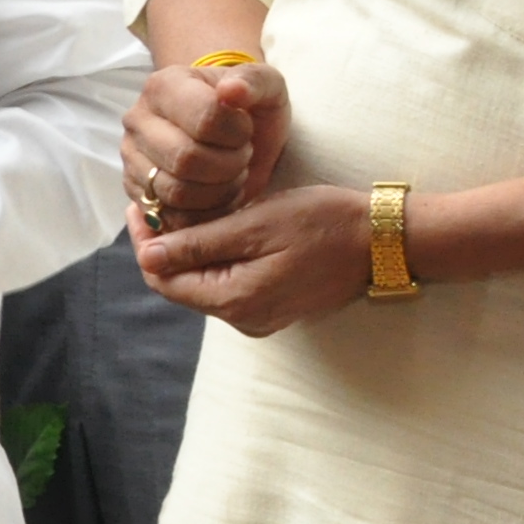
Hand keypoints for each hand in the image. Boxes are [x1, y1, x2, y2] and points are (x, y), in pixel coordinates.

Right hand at [124, 61, 287, 233]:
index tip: (246, 130)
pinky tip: (219, 195)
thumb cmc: (247, 106)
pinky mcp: (137, 191)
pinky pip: (170, 218)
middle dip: (229, 165)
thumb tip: (232, 90)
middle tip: (241, 156)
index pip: (204, 119)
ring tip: (230, 174)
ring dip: (218, 191)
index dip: (237, 133)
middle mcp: (137, 121)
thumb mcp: (265, 85)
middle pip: (186, 159)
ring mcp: (132, 158)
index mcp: (164, 86)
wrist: (228, 128)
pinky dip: (205, 215)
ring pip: (175, 193)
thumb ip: (253, 81)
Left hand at [135, 181, 371, 333]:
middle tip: (156, 203)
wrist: (386, 240)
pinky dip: (215, 258)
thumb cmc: (324, 224)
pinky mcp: (275, 306)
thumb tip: (148, 256)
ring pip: (204, 283)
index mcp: (235, 302)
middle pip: (182, 284)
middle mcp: (244, 320)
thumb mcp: (255, 226)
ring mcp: (261, 316)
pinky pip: (230, 284)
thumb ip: (199, 245)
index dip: (144, 244)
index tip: (137, 206)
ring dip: (189, 250)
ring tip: (182, 210)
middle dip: (164, 246)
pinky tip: (214, 228)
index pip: (165, 279)